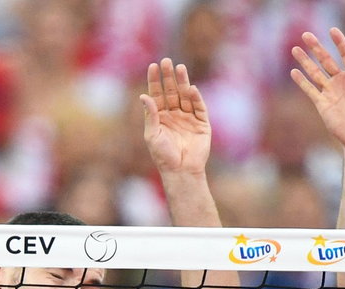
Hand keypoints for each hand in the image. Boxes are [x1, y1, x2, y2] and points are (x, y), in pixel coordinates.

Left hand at [140, 58, 210, 174]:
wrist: (180, 171)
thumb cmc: (162, 155)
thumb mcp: (152, 134)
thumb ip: (150, 115)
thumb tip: (143, 95)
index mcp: (160, 117)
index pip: (157, 94)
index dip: (155, 80)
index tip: (153, 66)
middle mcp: (174, 115)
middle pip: (171, 91)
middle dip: (169, 77)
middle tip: (166, 61)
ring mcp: (188, 118)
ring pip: (185, 96)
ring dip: (182, 82)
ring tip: (179, 68)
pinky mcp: (201, 123)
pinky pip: (199, 107)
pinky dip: (195, 98)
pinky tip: (190, 88)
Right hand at [290, 28, 344, 149]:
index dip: (339, 42)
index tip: (332, 30)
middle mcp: (342, 81)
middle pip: (326, 60)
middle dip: (316, 47)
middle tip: (306, 34)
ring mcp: (331, 91)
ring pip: (315, 72)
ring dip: (305, 61)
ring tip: (295, 49)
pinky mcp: (322, 104)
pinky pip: (310, 90)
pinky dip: (302, 81)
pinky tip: (294, 71)